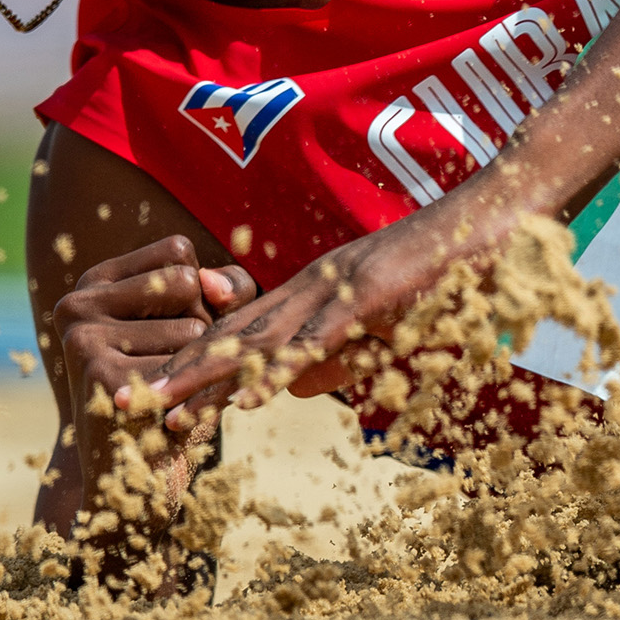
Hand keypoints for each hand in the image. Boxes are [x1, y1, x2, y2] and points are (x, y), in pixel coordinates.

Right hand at [53, 235, 256, 524]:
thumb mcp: (205, 329)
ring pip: (193, 327)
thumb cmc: (177, 395)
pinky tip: (164, 415)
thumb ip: (226, 289)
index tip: (175, 329)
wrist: (133, 484)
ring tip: (165, 395)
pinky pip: (188, 365)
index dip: (200, 295)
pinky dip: (194, 391)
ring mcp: (82, 336)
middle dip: (200, 328)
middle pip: (187, 283)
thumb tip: (212, 286)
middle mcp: (77, 301)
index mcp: (95, 281)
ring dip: (199, 366)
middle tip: (166, 369)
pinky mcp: (100, 374)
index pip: (179, 253)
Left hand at [142, 192, 522, 430]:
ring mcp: (342, 285)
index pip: (242, 335)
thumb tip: (290, 389)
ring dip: (205, 376)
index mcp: (318, 290)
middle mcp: (317, 283)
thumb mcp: (389, 319)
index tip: (150, 404)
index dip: (193, 369)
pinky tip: (247, 398)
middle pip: (233, 336)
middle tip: (121, 408)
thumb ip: (339, 351)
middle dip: (176, 374)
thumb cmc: (451, 264)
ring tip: (158, 408)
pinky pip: (318, 337)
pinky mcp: (373, 292)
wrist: (498, 210)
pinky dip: (278, 367)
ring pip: (261, 338)